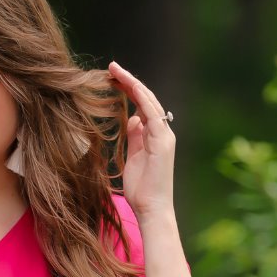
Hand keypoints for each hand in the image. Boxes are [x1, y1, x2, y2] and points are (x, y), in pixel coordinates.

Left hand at [108, 60, 175, 220]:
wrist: (152, 208)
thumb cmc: (141, 190)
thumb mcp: (132, 158)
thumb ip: (134, 138)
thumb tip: (130, 120)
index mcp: (154, 135)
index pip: (141, 105)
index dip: (128, 89)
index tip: (111, 78)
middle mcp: (162, 132)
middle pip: (146, 99)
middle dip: (129, 81)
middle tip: (111, 67)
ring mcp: (165, 136)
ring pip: (150, 102)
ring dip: (133, 84)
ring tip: (116, 71)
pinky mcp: (163, 142)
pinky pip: (153, 115)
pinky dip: (143, 100)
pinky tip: (131, 87)